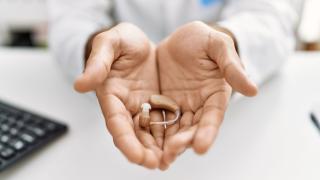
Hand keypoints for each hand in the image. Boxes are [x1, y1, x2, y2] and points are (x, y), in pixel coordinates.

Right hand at [74, 23, 164, 168]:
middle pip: (133, 134)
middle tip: (156, 164)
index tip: (136, 156)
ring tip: (168, 160)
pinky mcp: (158, 104)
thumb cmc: (122, 41)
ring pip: (149, 132)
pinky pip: (164, 121)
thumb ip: (98, 63)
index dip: (125, 140)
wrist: (139, 41)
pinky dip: (170, 134)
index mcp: (112, 94)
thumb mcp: (110, 43)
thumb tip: (80, 85)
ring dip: (157, 148)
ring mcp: (143, 106)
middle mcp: (127, 106)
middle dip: (143, 151)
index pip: (116, 122)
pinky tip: (179, 143)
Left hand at [157, 21, 257, 167]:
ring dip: (167, 144)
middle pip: (192, 128)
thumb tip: (253, 90)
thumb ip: (232, 66)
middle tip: (171, 153)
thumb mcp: (218, 46)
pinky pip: (157, 119)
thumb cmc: (203, 39)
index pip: (213, 117)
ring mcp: (179, 106)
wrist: (180, 38)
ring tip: (158, 157)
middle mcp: (198, 105)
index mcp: (215, 94)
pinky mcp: (162, 104)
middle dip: (183, 143)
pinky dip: (152, 132)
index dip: (207, 132)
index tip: (200, 148)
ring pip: (174, 129)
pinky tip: (143, 142)